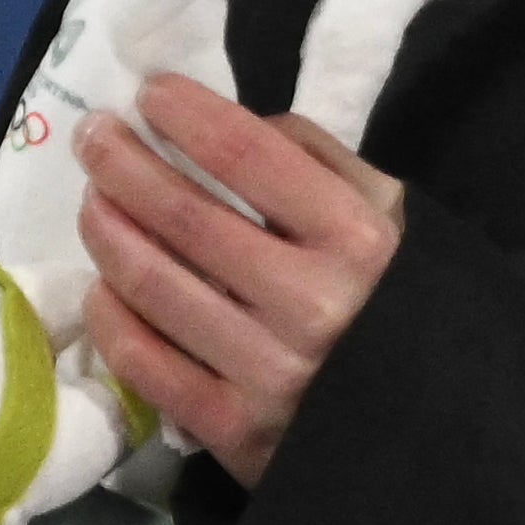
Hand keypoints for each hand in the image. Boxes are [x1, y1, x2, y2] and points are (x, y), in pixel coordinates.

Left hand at [79, 74, 403, 486]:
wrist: (432, 432)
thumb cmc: (396, 304)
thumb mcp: (390, 218)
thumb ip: (320, 161)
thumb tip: (233, 126)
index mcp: (357, 240)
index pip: (249, 155)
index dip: (188, 114)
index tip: (149, 92)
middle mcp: (312, 302)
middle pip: (186, 215)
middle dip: (123, 164)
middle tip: (92, 136)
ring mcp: (269, 370)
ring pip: (154, 285)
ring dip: (106, 232)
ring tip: (92, 203)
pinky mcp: (234, 429)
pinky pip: (146, 362)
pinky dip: (110, 315)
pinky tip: (101, 286)